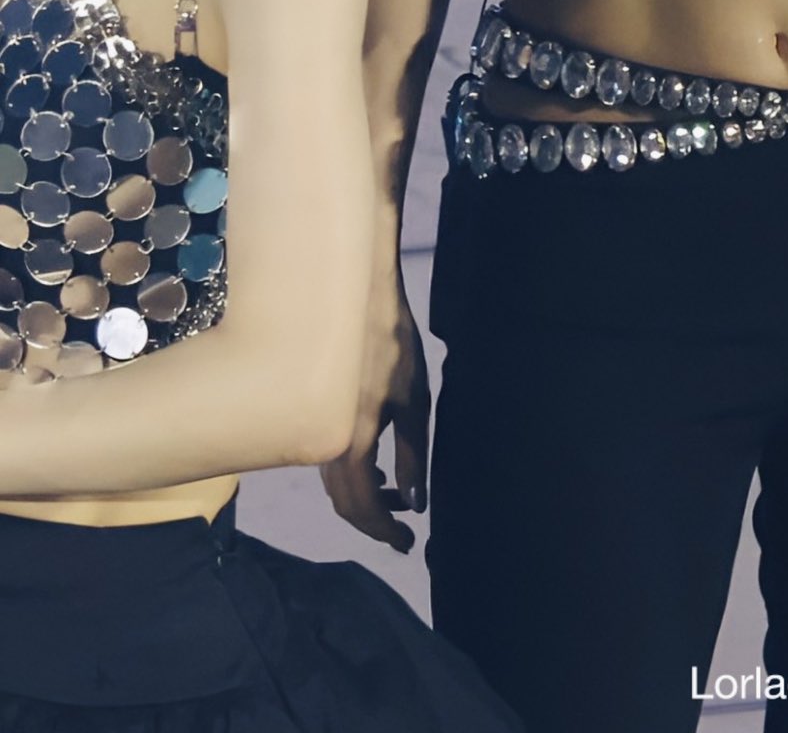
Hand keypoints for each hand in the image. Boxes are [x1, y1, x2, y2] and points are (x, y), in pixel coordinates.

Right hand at [321, 270, 430, 552]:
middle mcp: (325, 440)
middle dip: (374, 521)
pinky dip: (354, 476)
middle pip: (344, 501)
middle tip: (404, 530)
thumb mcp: (414, 400)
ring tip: (397, 500)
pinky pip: (331, 461)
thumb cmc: (392, 344)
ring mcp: (316, 426)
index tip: (407, 544)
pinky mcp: (317, 412)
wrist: (353, 299)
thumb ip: (413, 454)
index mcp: (351, 441)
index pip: (361, 505)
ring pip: (336, 483)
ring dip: (364, 499)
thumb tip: (414, 503)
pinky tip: (379, 471)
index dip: (384, 530)